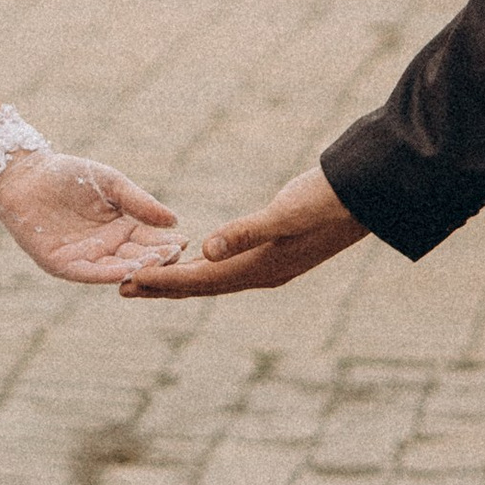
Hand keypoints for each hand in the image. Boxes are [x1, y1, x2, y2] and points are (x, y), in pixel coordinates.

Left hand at [0, 151, 182, 284]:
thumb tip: (174, 221)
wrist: (25, 175)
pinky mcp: (62, 264)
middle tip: (176, 260)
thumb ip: (138, 201)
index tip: (186, 244)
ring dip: (136, 270)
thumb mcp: (110, 183)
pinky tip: (123, 272)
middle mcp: (105, 248)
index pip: (149, 240)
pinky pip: (88, 273)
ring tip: (155, 266)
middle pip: (137, 259)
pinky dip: (106, 274)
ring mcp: (84, 258)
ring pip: (116, 269)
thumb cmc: (67, 174)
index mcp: (120, 229)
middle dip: (156, 261)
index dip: (166, 243)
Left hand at [117, 166, 366, 298]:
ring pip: (212, 279)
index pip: (199, 280)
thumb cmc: (325, 202)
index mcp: (260, 269)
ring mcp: (269, 265)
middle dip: (161, 287)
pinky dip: (201, 265)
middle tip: (121, 289)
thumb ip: (246, 232)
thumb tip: (205, 251)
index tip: (127, 281)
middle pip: (200, 286)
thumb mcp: (284, 214)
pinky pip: (226, 266)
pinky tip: (191, 258)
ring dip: (178, 279)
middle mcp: (261, 274)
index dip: (162, 281)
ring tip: (145, 277)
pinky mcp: (273, 250)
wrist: (363, 196)